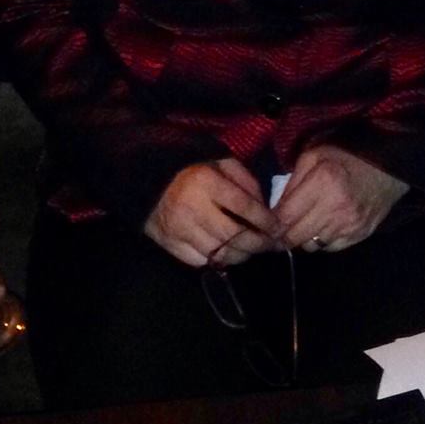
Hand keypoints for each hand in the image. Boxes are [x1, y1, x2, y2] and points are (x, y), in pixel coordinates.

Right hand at [144, 158, 275, 266]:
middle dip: (257, 244)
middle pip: (233, 236)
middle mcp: (193, 208)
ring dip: (240, 254)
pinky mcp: (169, 244)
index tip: (278, 228)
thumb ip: (245, 181)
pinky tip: (226, 252)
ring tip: (249, 249)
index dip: (266, 221)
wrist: (146, 177)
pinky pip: (201, 261)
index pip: (244, 207)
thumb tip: (265, 208)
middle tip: (269, 245)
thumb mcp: (220, 162)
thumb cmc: (191, 168)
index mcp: (206, 182)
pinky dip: (217, 260)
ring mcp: (179, 230)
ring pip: (219, 253)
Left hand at [274, 144, 407, 253]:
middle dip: (282, 236)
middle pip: (296, 237)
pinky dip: (321, 241)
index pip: (286, 217)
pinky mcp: (360, 235)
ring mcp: (349, 225)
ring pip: (311, 246)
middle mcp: (336, 208)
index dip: (270, 225)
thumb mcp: (314, 155)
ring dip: (303, 238)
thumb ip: (292, 181)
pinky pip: (329, 248)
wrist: (388, 166)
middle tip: (278, 229)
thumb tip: (274, 209)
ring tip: (303, 224)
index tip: (264, 225)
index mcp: (322, 183)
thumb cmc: (347, 156)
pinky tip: (323, 226)